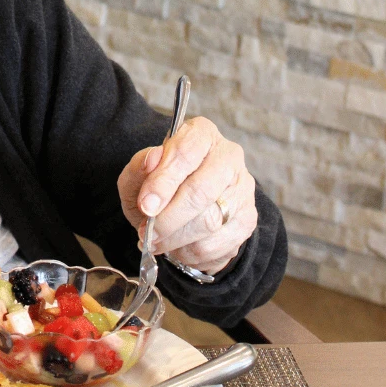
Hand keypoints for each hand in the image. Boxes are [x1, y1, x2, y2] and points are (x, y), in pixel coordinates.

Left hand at [117, 117, 257, 276]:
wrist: (184, 207)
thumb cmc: (159, 186)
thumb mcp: (138, 175)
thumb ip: (139, 167)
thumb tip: (151, 160)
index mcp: (200, 134)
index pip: (186, 153)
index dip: (163, 182)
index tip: (145, 206)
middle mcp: (228, 156)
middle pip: (201, 191)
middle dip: (168, 218)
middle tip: (147, 233)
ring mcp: (242, 188)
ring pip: (209, 221)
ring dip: (176, 239)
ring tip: (156, 242)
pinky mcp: (247, 219)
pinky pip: (217, 243)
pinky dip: (190, 252)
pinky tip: (177, 247)